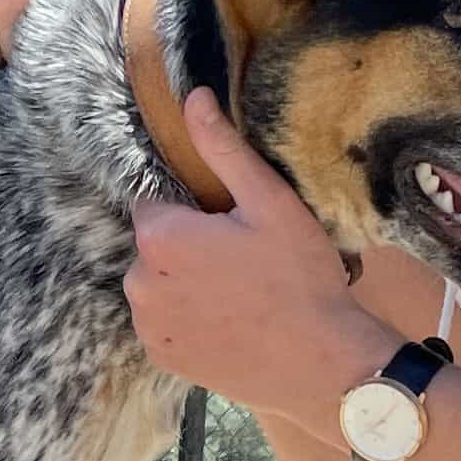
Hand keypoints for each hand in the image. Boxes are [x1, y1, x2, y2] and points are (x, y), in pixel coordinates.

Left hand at [125, 92, 395, 421]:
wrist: (321, 364)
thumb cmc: (301, 278)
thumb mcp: (269, 202)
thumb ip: (221, 149)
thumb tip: (192, 96)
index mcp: (161, 238)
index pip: (156, 202)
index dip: (194, 210)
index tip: (231, 226)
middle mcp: (140, 283)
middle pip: (156, 245)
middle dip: (188, 246)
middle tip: (242, 261)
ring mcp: (148, 326)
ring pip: (158, 284)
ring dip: (185, 283)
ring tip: (238, 294)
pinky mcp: (162, 358)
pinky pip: (164, 323)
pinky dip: (187, 319)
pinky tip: (228, 322)